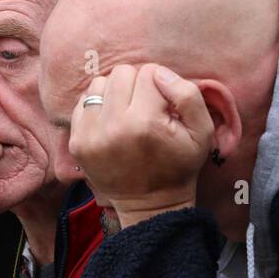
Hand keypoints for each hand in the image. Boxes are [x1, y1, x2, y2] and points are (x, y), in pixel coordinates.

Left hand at [69, 64, 211, 227]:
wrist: (150, 205)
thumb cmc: (179, 166)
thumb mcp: (202, 132)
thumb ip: (188, 95)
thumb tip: (160, 73)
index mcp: (145, 122)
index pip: (150, 72)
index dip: (161, 85)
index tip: (164, 106)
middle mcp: (113, 126)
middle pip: (122, 73)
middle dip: (137, 85)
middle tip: (145, 108)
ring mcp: (90, 135)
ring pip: (99, 83)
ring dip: (115, 93)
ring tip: (127, 114)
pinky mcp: (76, 142)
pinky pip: (83, 102)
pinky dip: (98, 106)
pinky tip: (111, 122)